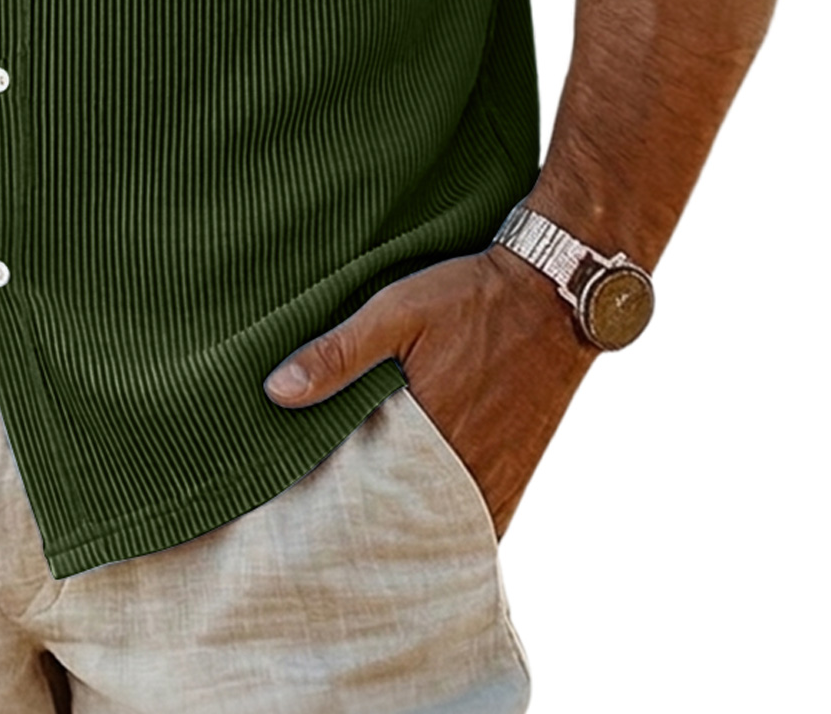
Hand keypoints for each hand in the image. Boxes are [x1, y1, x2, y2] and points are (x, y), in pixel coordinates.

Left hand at [263, 246, 598, 535]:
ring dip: (410, 532)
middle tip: (327, 539)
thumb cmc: (470, 298)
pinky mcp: (518, 472)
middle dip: (368, 533)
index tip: (304, 521)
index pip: (369, 501)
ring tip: (369, 534)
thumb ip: (338, 353)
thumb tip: (276, 392)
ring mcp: (497, 477)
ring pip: (444, 530)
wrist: (554, 292)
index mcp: (427, 434)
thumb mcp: (396, 311)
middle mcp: (465, 469)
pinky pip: (483, 521)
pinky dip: (451, 528)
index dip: (335, 515)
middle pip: (405, 526)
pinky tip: (423, 524)